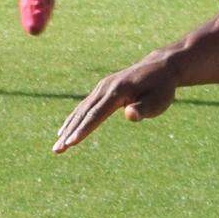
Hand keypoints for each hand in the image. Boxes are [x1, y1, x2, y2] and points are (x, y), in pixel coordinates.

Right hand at [52, 56, 181, 152]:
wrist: (160, 67)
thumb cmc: (161, 88)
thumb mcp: (158, 100)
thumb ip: (143, 109)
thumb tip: (130, 115)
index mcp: (118, 91)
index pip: (97, 114)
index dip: (83, 130)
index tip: (71, 143)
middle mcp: (105, 87)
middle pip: (84, 113)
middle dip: (69, 132)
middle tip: (57, 150)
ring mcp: (102, 87)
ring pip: (80, 110)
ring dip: (68, 128)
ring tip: (57, 146)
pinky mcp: (102, 89)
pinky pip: (84, 106)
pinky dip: (73, 119)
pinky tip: (65, 130)